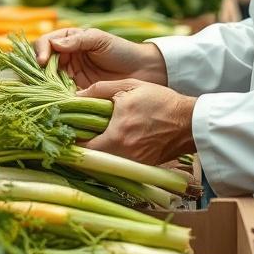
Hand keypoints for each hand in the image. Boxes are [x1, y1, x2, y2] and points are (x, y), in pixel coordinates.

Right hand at [34, 28, 167, 87]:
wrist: (142, 71)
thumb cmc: (121, 50)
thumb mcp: (100, 40)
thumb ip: (78, 41)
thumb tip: (54, 44)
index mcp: (68, 41)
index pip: (45, 43)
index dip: (40, 51)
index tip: (43, 61)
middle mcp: (65, 59)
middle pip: (41, 64)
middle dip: (35, 71)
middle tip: (34, 80)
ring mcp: (69, 77)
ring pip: (47, 81)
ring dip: (43, 86)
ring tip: (40, 93)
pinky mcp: (75, 94)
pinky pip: (60, 96)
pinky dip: (55, 99)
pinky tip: (54, 102)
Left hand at [79, 79, 195, 165]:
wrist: (189, 122)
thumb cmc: (160, 101)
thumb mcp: (129, 86)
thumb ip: (100, 89)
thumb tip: (76, 95)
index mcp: (116, 135)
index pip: (82, 149)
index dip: (69, 142)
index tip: (64, 132)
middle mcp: (122, 155)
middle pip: (90, 161)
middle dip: (80, 150)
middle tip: (74, 136)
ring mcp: (132, 164)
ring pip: (103, 165)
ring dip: (95, 154)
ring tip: (90, 139)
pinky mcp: (140, 168)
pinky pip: (117, 165)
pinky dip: (110, 157)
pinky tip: (109, 144)